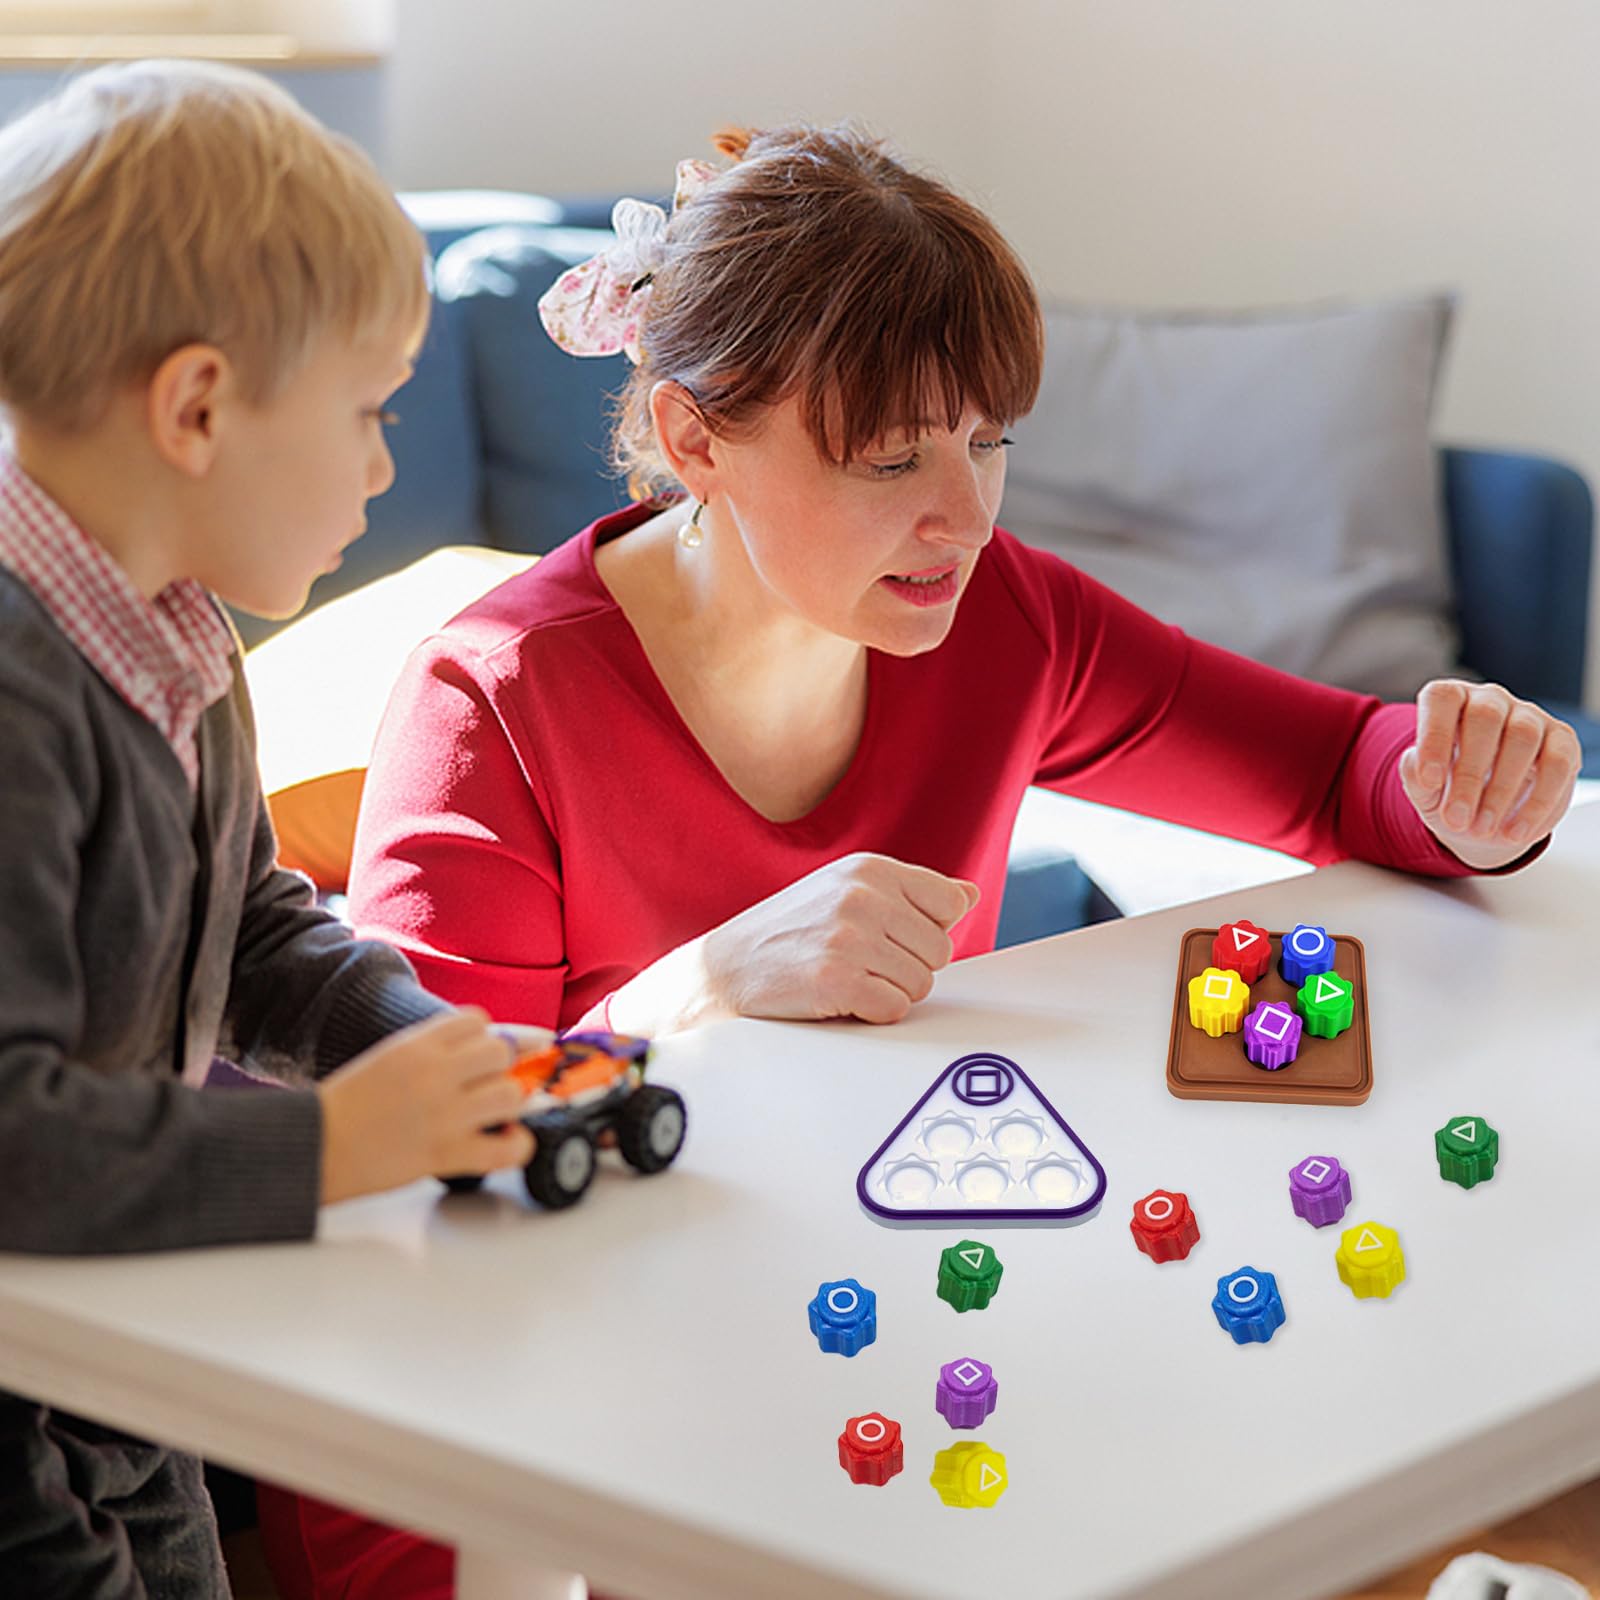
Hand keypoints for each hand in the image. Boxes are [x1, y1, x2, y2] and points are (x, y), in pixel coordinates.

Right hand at [317, 1009, 530, 1205]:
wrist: (314, 1147)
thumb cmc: (346, 1106)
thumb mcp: (388, 1058)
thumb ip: (431, 1050)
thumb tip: (482, 1047)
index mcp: (415, 1046)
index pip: (476, 1021)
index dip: (483, 1037)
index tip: (481, 1053)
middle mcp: (434, 1074)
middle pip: (502, 1052)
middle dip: (501, 1067)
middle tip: (488, 1084)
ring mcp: (443, 1115)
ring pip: (511, 1094)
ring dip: (509, 1103)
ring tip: (494, 1113)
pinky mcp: (446, 1154)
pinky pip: (506, 1149)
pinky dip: (516, 1147)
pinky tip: (507, 1141)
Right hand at [698, 852, 980, 1025]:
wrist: (723, 969)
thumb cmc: (787, 932)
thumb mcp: (845, 891)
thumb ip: (909, 893)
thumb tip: (968, 895)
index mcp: (870, 869)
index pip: (949, 904)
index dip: (926, 930)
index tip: (891, 937)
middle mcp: (862, 896)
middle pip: (941, 950)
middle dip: (908, 966)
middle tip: (862, 963)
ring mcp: (849, 937)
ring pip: (922, 984)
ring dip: (890, 991)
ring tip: (847, 978)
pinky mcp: (837, 980)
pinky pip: (895, 1009)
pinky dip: (873, 1013)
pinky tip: (840, 998)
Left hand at [1398, 679, 1581, 869]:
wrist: (1482, 815)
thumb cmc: (1447, 790)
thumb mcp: (1423, 789)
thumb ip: (1415, 776)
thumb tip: (1420, 771)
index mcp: (1450, 701)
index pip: (1442, 699)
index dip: (1434, 737)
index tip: (1429, 782)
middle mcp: (1490, 700)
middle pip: (1485, 717)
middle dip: (1468, 774)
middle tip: (1456, 818)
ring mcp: (1529, 716)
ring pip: (1523, 737)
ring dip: (1501, 789)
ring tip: (1481, 829)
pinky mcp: (1562, 741)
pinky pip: (1557, 764)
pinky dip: (1537, 802)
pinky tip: (1515, 832)